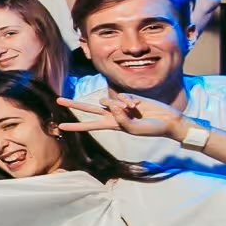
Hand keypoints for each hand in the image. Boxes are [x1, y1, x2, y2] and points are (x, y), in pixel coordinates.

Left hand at [58, 91, 190, 140]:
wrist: (166, 120)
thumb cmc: (151, 129)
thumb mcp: (134, 129)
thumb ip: (121, 120)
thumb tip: (111, 106)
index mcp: (112, 125)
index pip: (89, 126)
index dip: (75, 126)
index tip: (60, 126)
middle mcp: (112, 115)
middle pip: (89, 108)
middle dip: (74, 105)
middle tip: (58, 100)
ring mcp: (119, 105)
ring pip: (106, 100)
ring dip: (117, 104)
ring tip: (131, 109)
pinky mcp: (128, 97)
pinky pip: (120, 96)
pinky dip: (128, 100)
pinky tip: (137, 105)